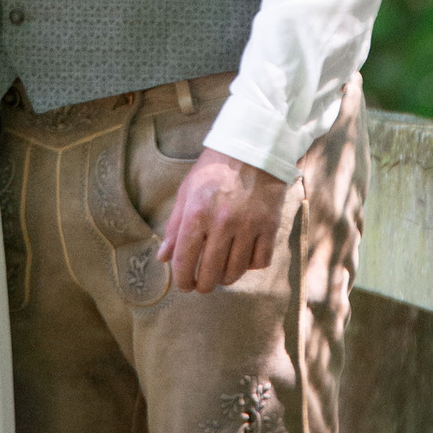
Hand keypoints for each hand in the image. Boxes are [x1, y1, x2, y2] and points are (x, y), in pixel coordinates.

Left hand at [157, 150, 287, 292]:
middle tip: (202, 283)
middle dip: (203, 285)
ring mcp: (248, 226)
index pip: (184, 260)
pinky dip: (250, 265)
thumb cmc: (215, 169)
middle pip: (210, 273)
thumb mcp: (187, 191)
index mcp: (197, 213)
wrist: (253, 148)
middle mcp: (222, 223)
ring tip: (222, 272)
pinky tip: (243, 257)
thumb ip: (175, 226)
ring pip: (235, 272)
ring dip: (226, 277)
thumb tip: (163, 257)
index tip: (184, 284)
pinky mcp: (270, 226)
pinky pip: (260, 262)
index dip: (182, 279)